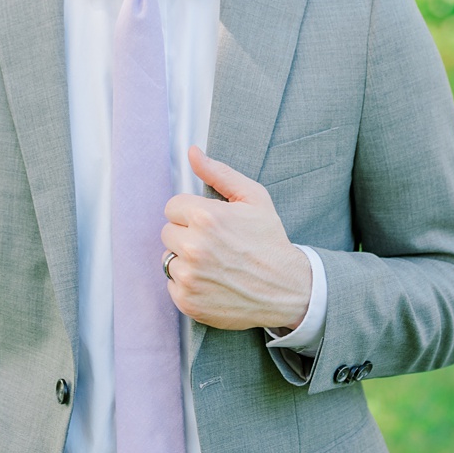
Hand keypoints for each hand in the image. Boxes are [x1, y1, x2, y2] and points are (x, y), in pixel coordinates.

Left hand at [163, 147, 312, 331]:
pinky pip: (171, 284)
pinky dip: (188, 283)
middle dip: (187, 235)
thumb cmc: (269, 240)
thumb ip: (219, 173)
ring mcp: (189, 276)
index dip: (191, 213)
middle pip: (167, 232)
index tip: (210, 223)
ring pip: (168, 258)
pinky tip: (212, 281)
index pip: (172, 207)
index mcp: (206, 217)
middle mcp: (194, 247)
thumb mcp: (254, 198)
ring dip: (185, 259)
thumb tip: (192, 152)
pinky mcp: (186, 300)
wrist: (286, 289)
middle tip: (214, 243)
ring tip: (214, 263)